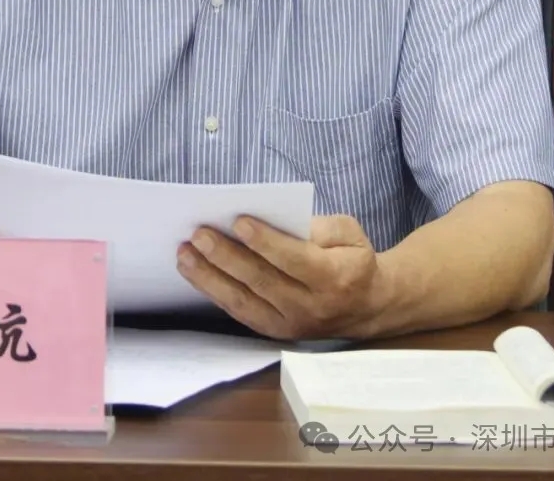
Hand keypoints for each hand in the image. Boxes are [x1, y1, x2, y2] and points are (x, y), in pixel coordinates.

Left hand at [176, 214, 384, 340]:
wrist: (368, 307)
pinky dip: (214, 292)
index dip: (266, 241)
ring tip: (184, 254)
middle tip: (199, 233)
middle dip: (227, 256)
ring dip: (209, 277)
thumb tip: (277, 221)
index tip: (239, 221)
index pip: (294, 259)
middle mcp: (311, 307)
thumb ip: (320, 227)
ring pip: (244, 302)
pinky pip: (240, 313)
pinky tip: (194, 272)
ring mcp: (291, 325)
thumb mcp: (350, 233)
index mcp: (334, 278)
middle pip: (262, 281)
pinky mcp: (275, 332)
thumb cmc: (353, 259)